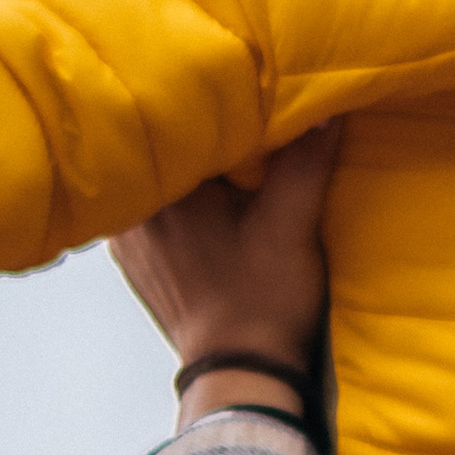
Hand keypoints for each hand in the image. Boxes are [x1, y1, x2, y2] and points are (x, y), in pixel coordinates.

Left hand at [111, 125, 341, 426]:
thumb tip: (325, 106)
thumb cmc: (262, 302)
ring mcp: (129, 238)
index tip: (240, 81)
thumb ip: (304, 161)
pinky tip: (205, 192)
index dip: (213, 97)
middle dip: (200, 127)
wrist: (241, 373)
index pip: (181, 121)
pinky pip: (153, 205)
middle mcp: (132, 211)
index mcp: (162, 192)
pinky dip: (177, 193)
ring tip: (222, 143)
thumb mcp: (291, 225)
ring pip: (159, 175)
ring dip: (188, 162)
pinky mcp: (138, 259)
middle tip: (234, 103)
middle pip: (166, 146)